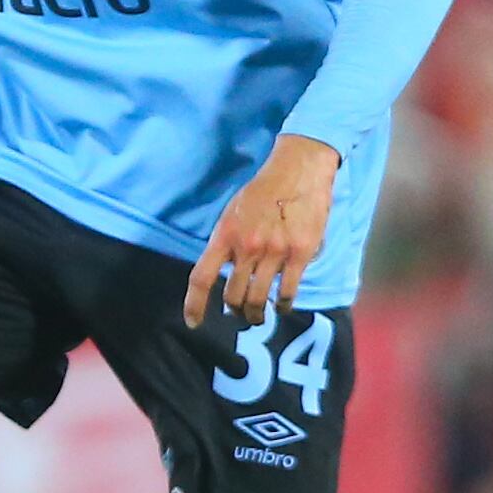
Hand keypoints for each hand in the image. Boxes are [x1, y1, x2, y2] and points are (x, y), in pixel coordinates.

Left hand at [186, 134, 339, 327]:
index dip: (194, 305)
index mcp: (225, 235)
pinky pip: (287, 292)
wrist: (298, 170)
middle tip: (239, 313)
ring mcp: (273, 253)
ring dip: (256, 314)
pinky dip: (282, 306)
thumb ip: (227, 242)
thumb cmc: (263, 190)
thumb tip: (224, 269)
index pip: (202, 277)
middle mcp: (246, 247)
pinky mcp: (299, 255)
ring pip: (258, 300)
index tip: (193, 323)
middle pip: (232, 296)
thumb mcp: (233, 212)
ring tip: (258, 316)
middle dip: (234, 311)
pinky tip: (282, 307)